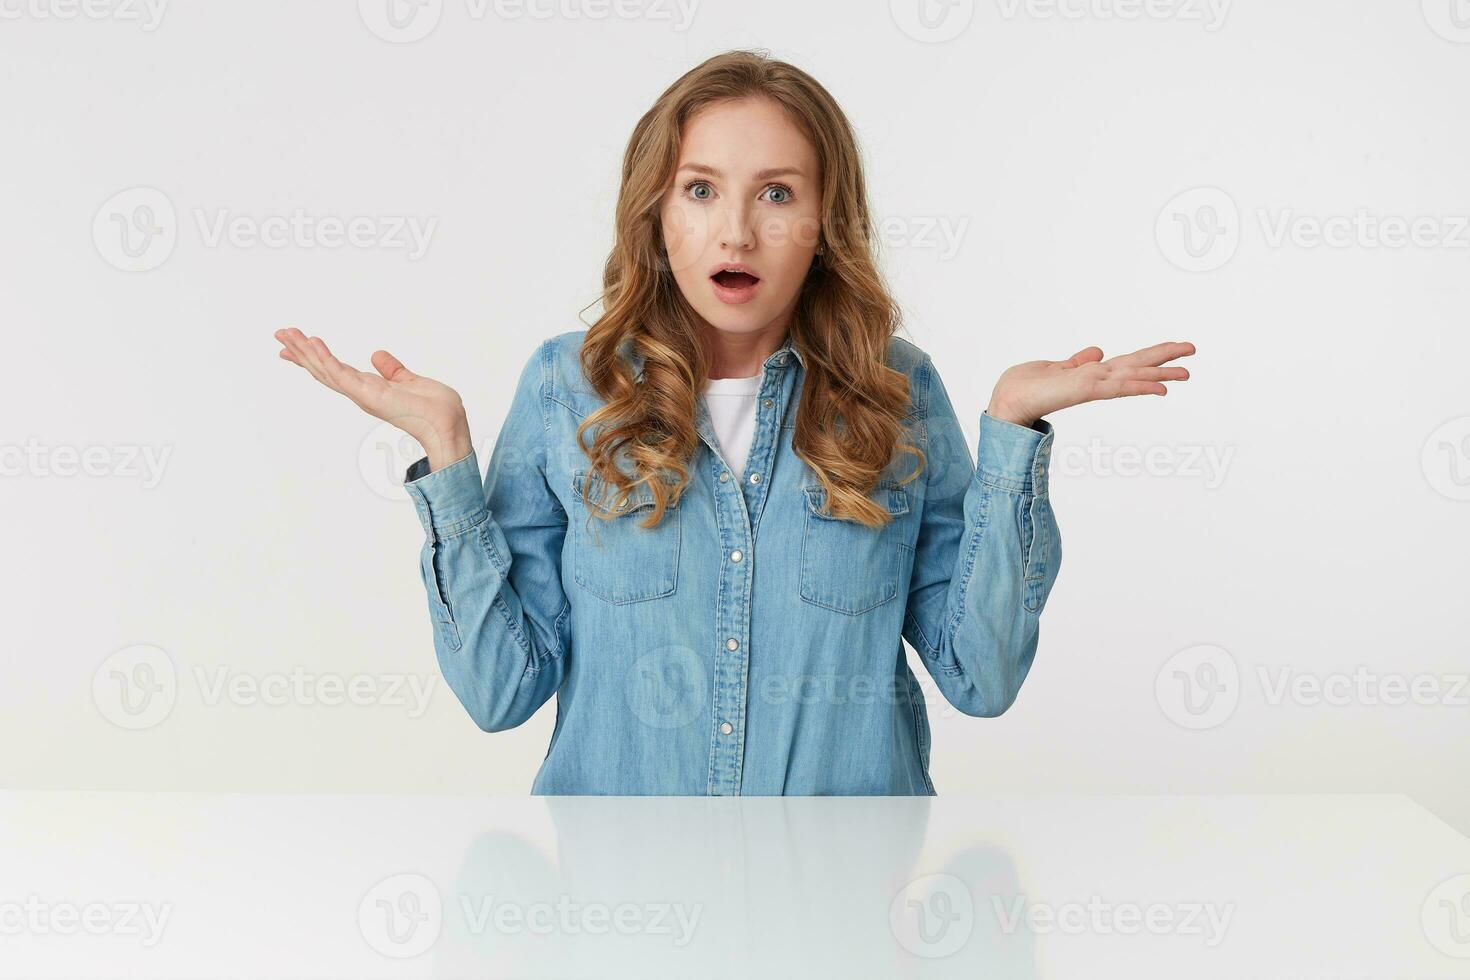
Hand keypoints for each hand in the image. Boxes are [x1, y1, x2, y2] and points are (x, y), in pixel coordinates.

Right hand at [273, 327, 471, 470]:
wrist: (447, 423)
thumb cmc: (435, 408)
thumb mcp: (410, 381)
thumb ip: (392, 370)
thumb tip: (377, 355)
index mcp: (369, 388)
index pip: (335, 370)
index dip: (315, 357)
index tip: (296, 343)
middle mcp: (361, 392)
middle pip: (323, 369)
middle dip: (301, 352)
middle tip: (280, 334)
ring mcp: (362, 394)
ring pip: (326, 370)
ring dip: (305, 352)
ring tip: (287, 333)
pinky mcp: (367, 394)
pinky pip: (340, 373)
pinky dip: (325, 359)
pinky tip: (313, 344)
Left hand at [986, 341, 1195, 426]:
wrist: (1007, 401)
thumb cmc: (1024, 386)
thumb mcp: (1053, 367)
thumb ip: (1077, 362)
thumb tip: (1098, 351)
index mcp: (1090, 374)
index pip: (1126, 363)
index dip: (1149, 357)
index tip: (1173, 349)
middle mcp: (1096, 380)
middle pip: (1137, 365)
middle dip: (1164, 360)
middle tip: (1193, 350)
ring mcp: (1093, 385)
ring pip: (1134, 376)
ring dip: (1161, 373)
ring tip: (1187, 373)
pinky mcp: (1085, 390)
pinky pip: (1119, 388)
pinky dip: (1140, 386)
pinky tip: (1159, 388)